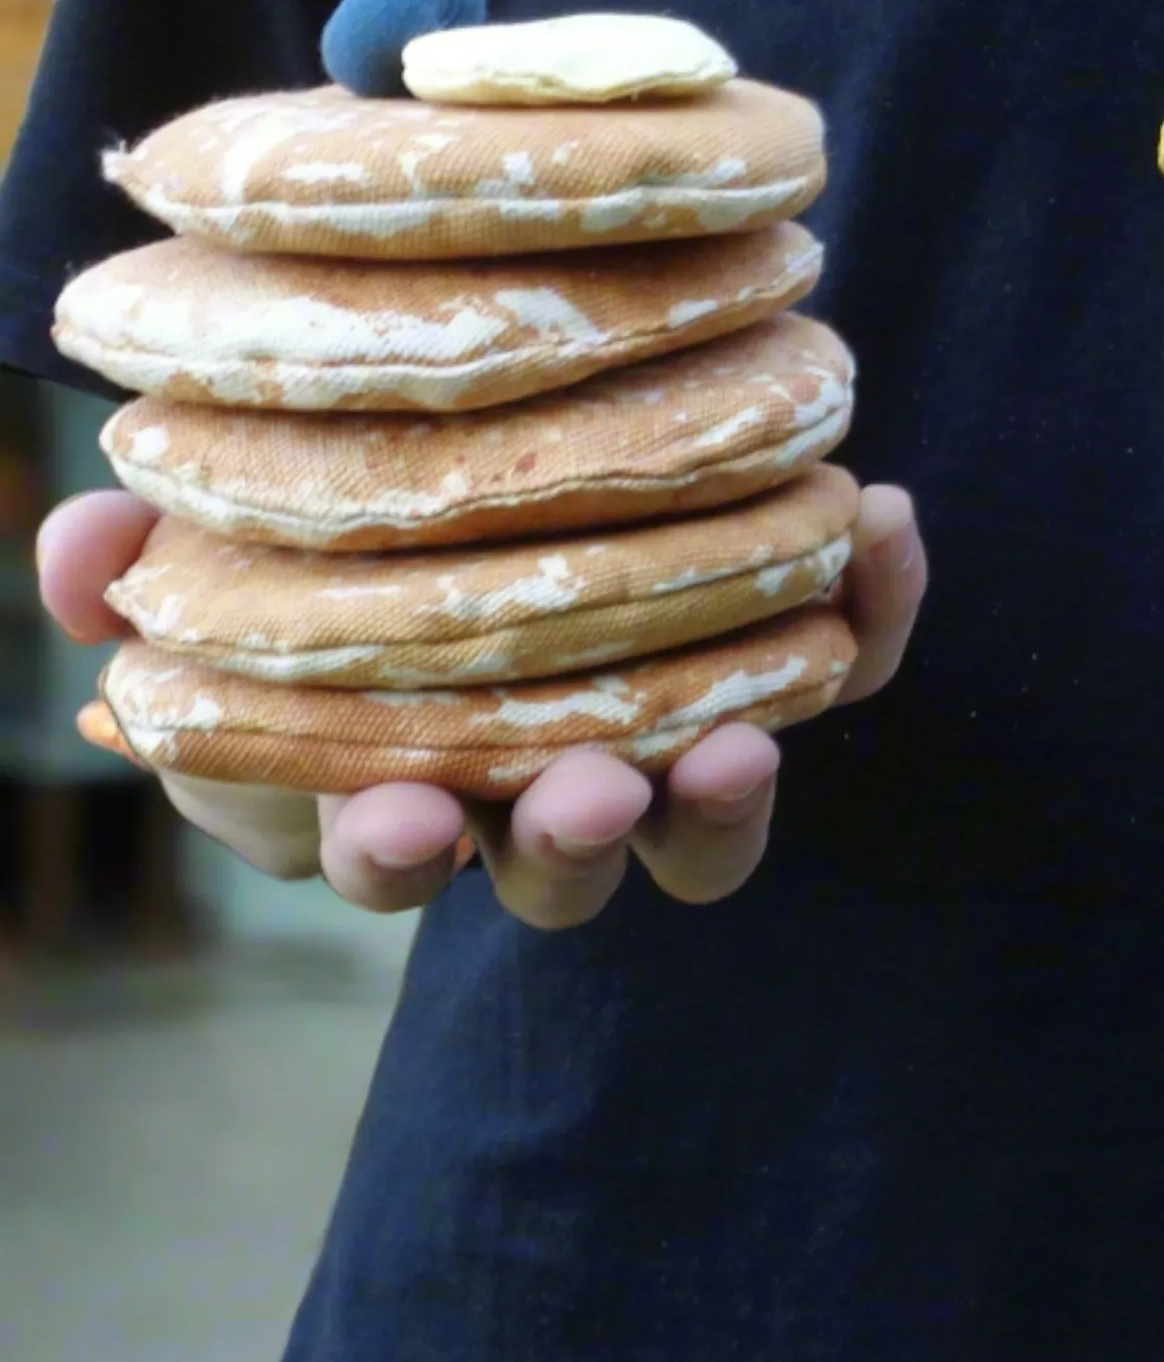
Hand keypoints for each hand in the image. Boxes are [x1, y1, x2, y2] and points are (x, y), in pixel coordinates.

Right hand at [37, 482, 926, 928]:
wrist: (484, 493)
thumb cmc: (316, 566)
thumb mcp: (207, 571)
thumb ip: (128, 569)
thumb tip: (80, 541)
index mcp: (386, 791)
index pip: (387, 854)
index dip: (388, 850)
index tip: (393, 818)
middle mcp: (528, 801)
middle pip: (564, 869)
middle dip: (572, 845)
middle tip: (589, 794)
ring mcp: (654, 757)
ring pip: (704, 828)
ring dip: (727, 799)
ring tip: (744, 738)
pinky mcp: (768, 680)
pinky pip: (838, 674)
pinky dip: (873, 619)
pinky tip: (884, 527)